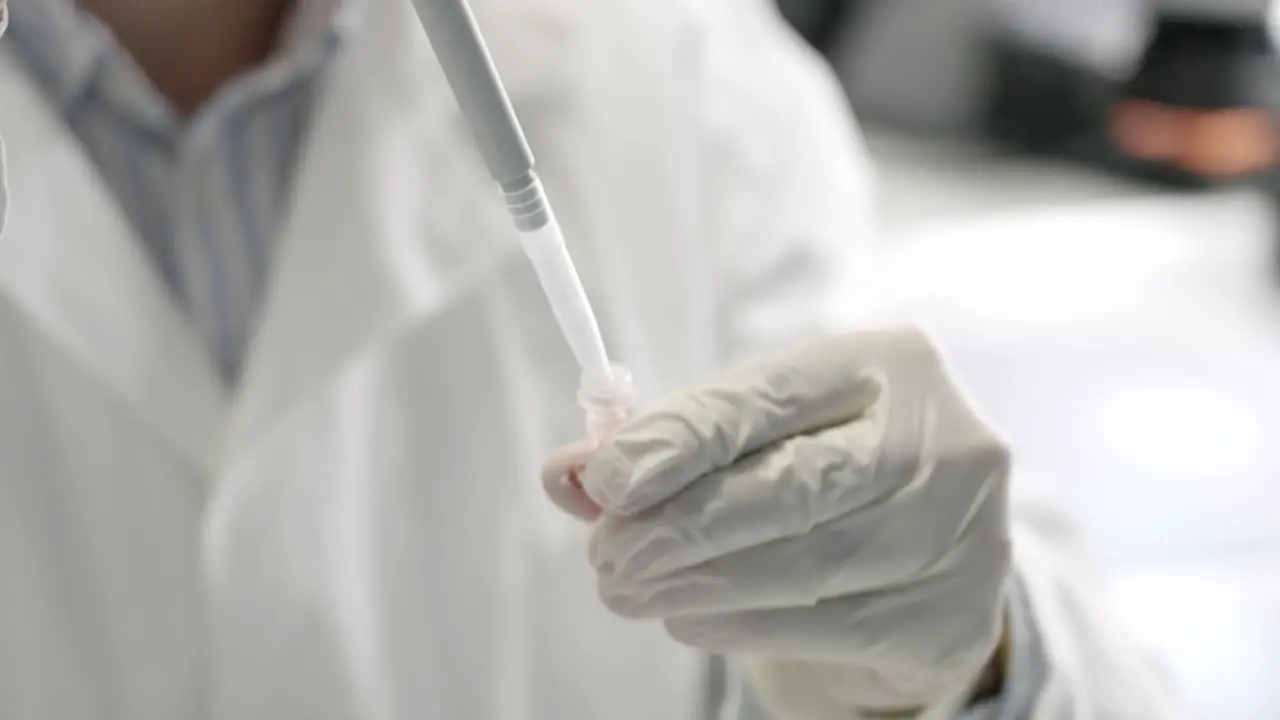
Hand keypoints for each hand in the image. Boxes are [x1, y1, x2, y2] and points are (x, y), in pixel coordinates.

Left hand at [543, 328, 1011, 714]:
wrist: (931, 547)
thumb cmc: (827, 466)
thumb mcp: (760, 430)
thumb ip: (673, 443)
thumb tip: (569, 473)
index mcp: (888, 363)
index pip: (770, 397)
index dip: (679, 440)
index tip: (603, 479)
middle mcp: (942, 440)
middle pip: (792, 486)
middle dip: (679, 525)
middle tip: (606, 552)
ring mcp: (959, 532)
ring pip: (803, 565)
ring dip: (695, 584)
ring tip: (629, 589)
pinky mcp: (951, 616)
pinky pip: (825, 628)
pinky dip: (739, 625)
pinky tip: (689, 618)